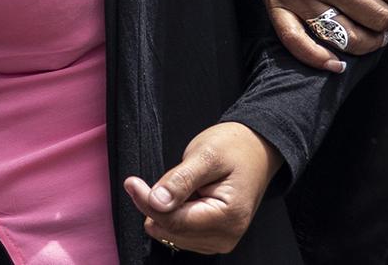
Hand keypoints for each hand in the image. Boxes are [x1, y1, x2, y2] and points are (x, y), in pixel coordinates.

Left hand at [123, 122, 279, 254]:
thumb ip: (180, 180)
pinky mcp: (212, 238)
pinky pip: (179, 232)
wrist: (256, 149)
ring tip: (186, 184)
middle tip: (167, 177)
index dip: (148, 202)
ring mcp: (220, 240)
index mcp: (227, 217)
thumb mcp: (206, 155)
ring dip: (167, 209)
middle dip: (159, 204)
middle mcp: (225, 237)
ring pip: (172, 233)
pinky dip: (174, 213)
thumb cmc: (235, 148)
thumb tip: (156, 202)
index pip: (174, 222)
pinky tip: (186, 195)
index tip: (132, 183)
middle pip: (170, 230)